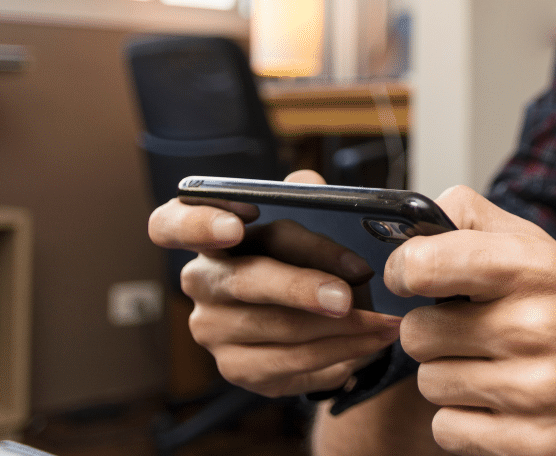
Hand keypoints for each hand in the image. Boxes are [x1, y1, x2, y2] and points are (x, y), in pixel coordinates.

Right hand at [147, 170, 401, 396]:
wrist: (313, 310)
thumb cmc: (301, 253)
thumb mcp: (304, 217)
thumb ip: (305, 195)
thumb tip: (311, 186)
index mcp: (206, 233)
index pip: (171, 223)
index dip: (198, 223)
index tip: (235, 225)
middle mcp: (201, 282)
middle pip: (243, 282)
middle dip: (299, 288)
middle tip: (345, 296)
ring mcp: (213, 330)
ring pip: (279, 330)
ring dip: (339, 329)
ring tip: (383, 323)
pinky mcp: (237, 369)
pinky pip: (291, 366)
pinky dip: (337, 355)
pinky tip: (367, 346)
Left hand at [383, 186, 555, 455]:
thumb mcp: (541, 249)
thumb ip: (473, 221)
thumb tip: (411, 221)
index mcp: (532, 268)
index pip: (421, 264)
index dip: (404, 272)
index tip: (414, 279)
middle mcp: (532, 326)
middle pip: (417, 333)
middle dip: (437, 334)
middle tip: (474, 333)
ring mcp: (533, 390)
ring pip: (430, 384)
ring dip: (452, 378)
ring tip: (494, 368)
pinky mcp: (532, 442)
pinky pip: (448, 428)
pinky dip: (466, 420)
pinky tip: (501, 405)